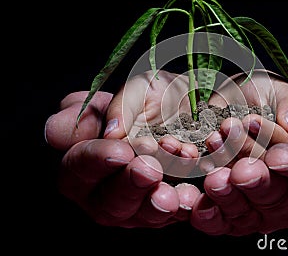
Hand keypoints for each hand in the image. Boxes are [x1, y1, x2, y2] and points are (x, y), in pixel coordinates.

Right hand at [45, 71, 200, 227]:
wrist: (191, 111)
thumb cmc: (155, 98)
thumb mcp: (138, 90)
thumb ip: (118, 106)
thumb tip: (110, 131)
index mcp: (84, 157)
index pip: (79, 165)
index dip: (97, 160)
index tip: (121, 151)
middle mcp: (105, 188)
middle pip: (108, 201)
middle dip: (129, 186)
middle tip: (149, 171)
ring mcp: (136, 204)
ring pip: (140, 215)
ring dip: (155, 204)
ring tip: (172, 194)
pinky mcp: (165, 209)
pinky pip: (173, 215)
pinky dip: (182, 206)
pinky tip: (191, 196)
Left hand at [190, 72, 287, 234]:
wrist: (266, 127)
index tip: (276, 156)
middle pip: (274, 193)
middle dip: (256, 179)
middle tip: (241, 168)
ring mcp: (263, 213)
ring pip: (245, 210)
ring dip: (228, 195)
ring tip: (216, 177)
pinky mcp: (235, 218)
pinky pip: (222, 222)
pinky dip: (208, 214)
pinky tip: (200, 202)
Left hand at [198, 69, 287, 170]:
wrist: (233, 91)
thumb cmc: (264, 89)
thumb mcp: (280, 90)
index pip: (283, 144)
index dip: (267, 132)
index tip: (252, 119)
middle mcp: (269, 161)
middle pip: (258, 160)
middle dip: (242, 144)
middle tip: (229, 126)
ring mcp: (244, 165)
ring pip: (235, 168)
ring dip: (222, 154)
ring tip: (212, 137)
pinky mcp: (222, 165)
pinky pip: (215, 169)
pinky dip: (206, 162)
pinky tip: (199, 155)